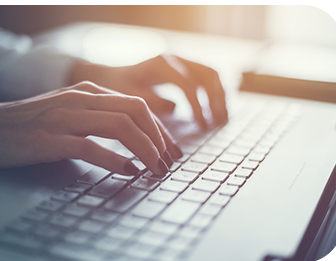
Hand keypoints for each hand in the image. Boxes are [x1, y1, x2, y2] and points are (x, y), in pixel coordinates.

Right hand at [0, 82, 182, 174]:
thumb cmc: (34, 122)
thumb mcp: (71, 109)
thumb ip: (100, 115)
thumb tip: (135, 134)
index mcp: (89, 92)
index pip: (137, 106)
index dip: (159, 129)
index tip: (170, 150)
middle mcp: (81, 99)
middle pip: (135, 112)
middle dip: (159, 139)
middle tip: (168, 162)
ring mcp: (65, 117)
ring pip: (119, 126)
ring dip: (145, 149)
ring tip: (155, 169)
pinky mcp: (50, 138)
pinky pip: (90, 147)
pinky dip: (115, 160)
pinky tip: (128, 171)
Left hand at [71, 55, 227, 127]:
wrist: (113, 77)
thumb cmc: (119, 88)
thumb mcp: (129, 96)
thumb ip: (150, 101)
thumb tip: (175, 108)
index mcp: (161, 64)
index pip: (188, 84)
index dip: (198, 106)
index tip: (203, 126)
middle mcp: (175, 59)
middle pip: (207, 75)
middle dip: (216, 100)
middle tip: (218, 124)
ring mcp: (182, 62)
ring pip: (211, 75)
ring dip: (220, 97)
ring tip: (222, 120)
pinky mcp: (185, 69)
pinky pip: (207, 79)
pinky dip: (215, 94)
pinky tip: (217, 112)